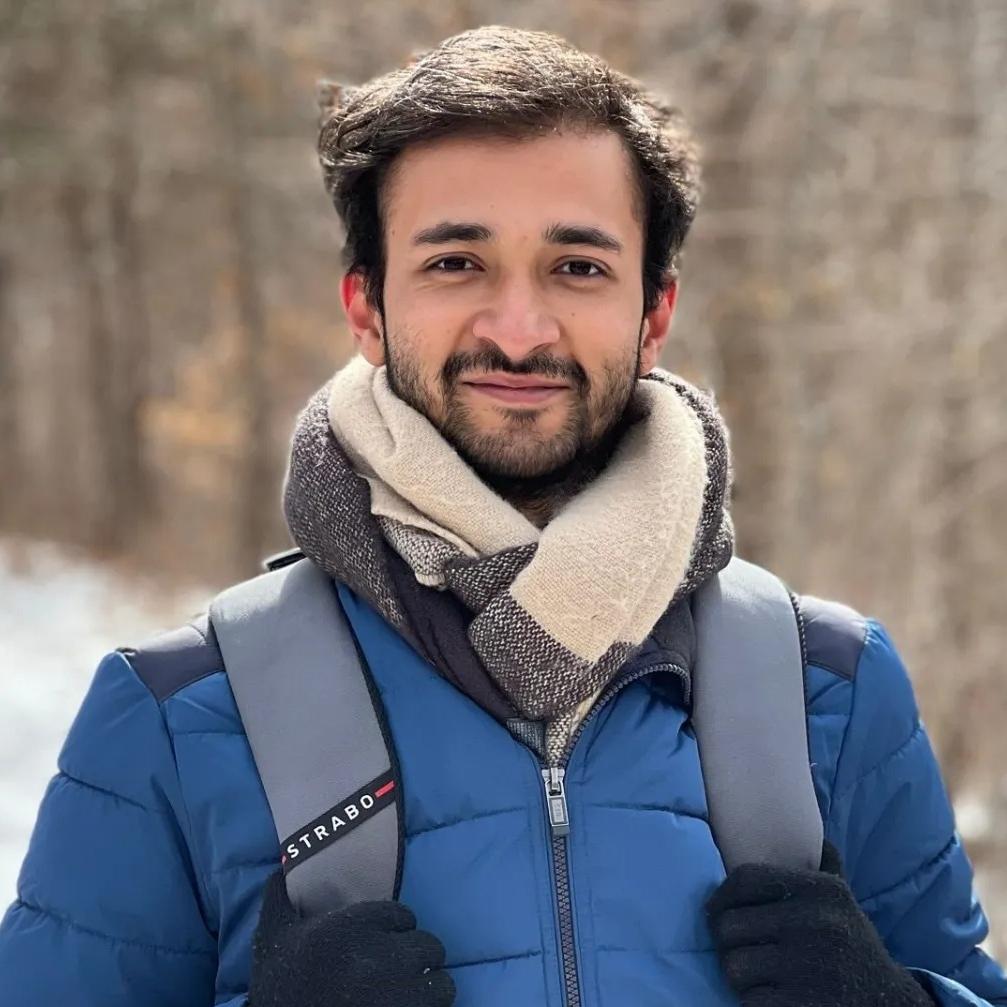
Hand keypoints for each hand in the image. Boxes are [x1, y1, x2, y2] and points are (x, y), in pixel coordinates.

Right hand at [248, 870, 455, 1006]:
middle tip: (402, 969)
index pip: (403, 915)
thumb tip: (278, 868)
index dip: (396, 928)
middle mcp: (381, 955)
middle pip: (428, 946)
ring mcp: (397, 991)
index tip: (387, 940)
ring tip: (413, 993)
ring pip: (440, 982)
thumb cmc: (279, 981)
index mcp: (353, 927)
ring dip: (429, 986)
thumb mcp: (272, 934)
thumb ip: (279, 898)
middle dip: (417, 957)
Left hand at [705, 842, 934, 1006]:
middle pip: (729, 926)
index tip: (716, 910)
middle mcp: (815, 923)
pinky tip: (772, 999)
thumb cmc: (853, 947)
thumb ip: (824, 865)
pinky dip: (753, 1002)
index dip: (721, 895)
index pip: (745, 878)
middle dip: (727, 943)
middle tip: (739, 950)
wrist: (892, 1006)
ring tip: (758, 976)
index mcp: (821, 890)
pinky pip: (749, 1000)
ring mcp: (809, 967)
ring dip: (739, 977)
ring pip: (734, 967)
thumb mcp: (843, 900)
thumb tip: (813, 834)